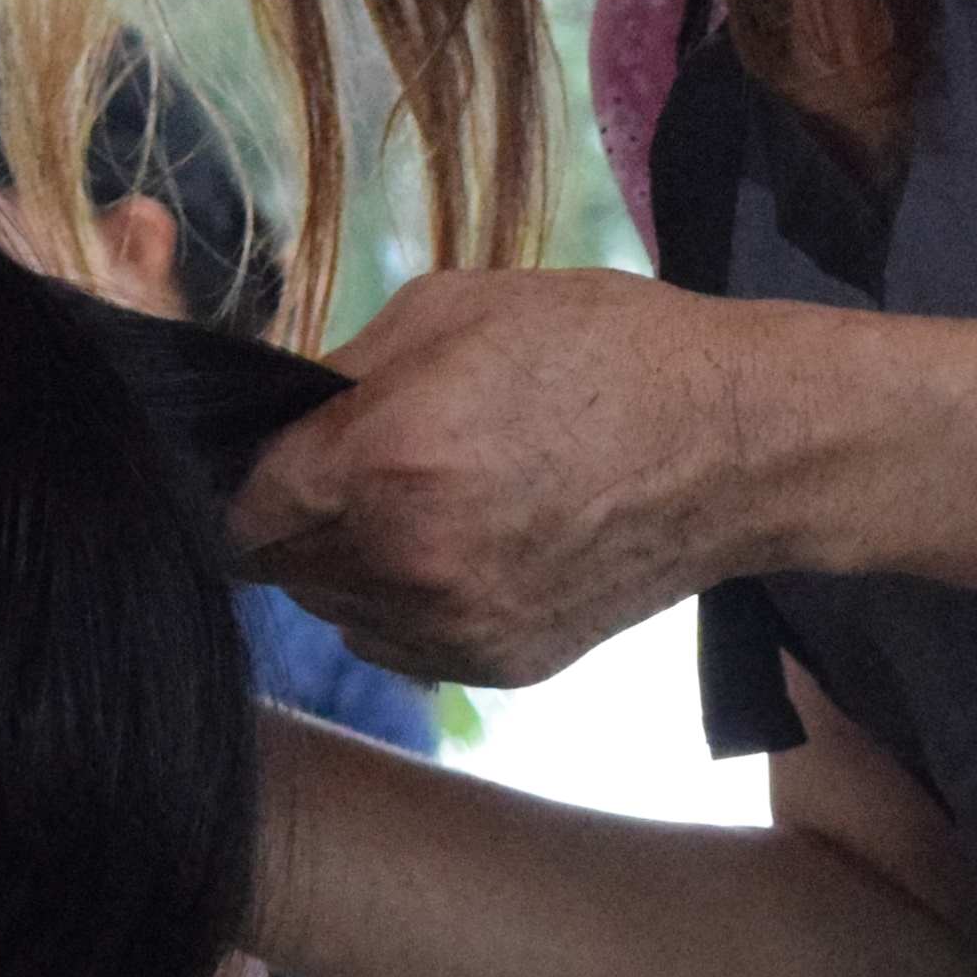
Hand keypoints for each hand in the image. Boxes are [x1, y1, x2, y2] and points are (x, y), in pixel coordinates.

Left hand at [231, 267, 805, 684]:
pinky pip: (398, 641)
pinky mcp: (498, 667)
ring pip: (334, 610)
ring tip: (420, 498)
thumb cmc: (599, 350)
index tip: (277, 448)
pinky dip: (403, 599)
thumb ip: (342, 374)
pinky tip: (463, 540)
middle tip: (355, 463)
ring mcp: (454, 629)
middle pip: (279, 565)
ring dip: (347, 561)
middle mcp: (408, 564)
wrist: (736, 443)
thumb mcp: (450, 309)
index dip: (247, 472)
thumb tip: (277, 420)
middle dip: (298, 514)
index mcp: (385, 463)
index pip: (241, 505)